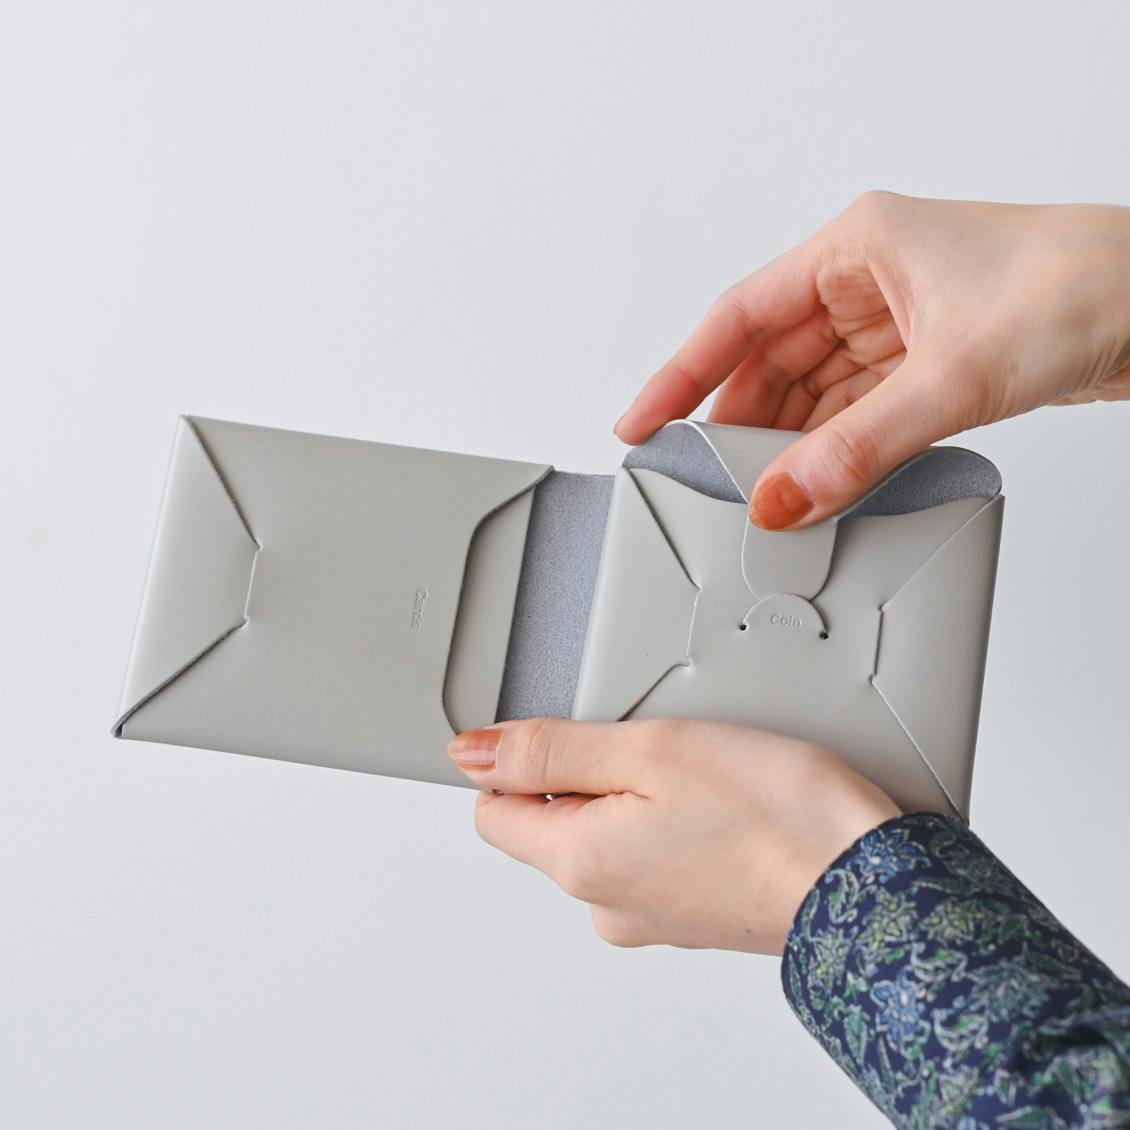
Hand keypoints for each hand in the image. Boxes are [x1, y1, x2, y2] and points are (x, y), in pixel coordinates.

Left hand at [447, 718, 898, 954]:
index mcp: (579, 863)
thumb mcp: (650, 750)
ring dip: (640, 795)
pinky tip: (727, 802)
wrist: (872, 883)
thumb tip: (473, 753)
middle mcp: (605, 904)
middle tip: (658, 746)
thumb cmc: (775, 816)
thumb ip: (551, 749)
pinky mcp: (696, 912)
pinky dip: (677, 822)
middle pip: (555, 820)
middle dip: (590, 774)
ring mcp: (653, 915)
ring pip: (611, 833)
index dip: (520, 761)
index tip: (570, 732)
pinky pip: (658, 854)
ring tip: (704, 773)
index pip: (493, 811)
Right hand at [615, 193, 1129, 528]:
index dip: (681, 373)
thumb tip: (785, 498)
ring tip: (760, 490)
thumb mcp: (950, 376)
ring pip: (812, 390)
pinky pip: (854, 408)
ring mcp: (896, 322)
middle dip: (740, 421)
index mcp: (855, 249)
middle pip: (771, 360)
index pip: (739, 316)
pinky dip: (834, 446)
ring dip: (789, 441)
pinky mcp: (926, 359)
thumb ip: (857, 447)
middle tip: (706, 478)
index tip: (642, 421)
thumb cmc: (1079, 288)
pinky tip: (817, 479)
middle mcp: (868, 281)